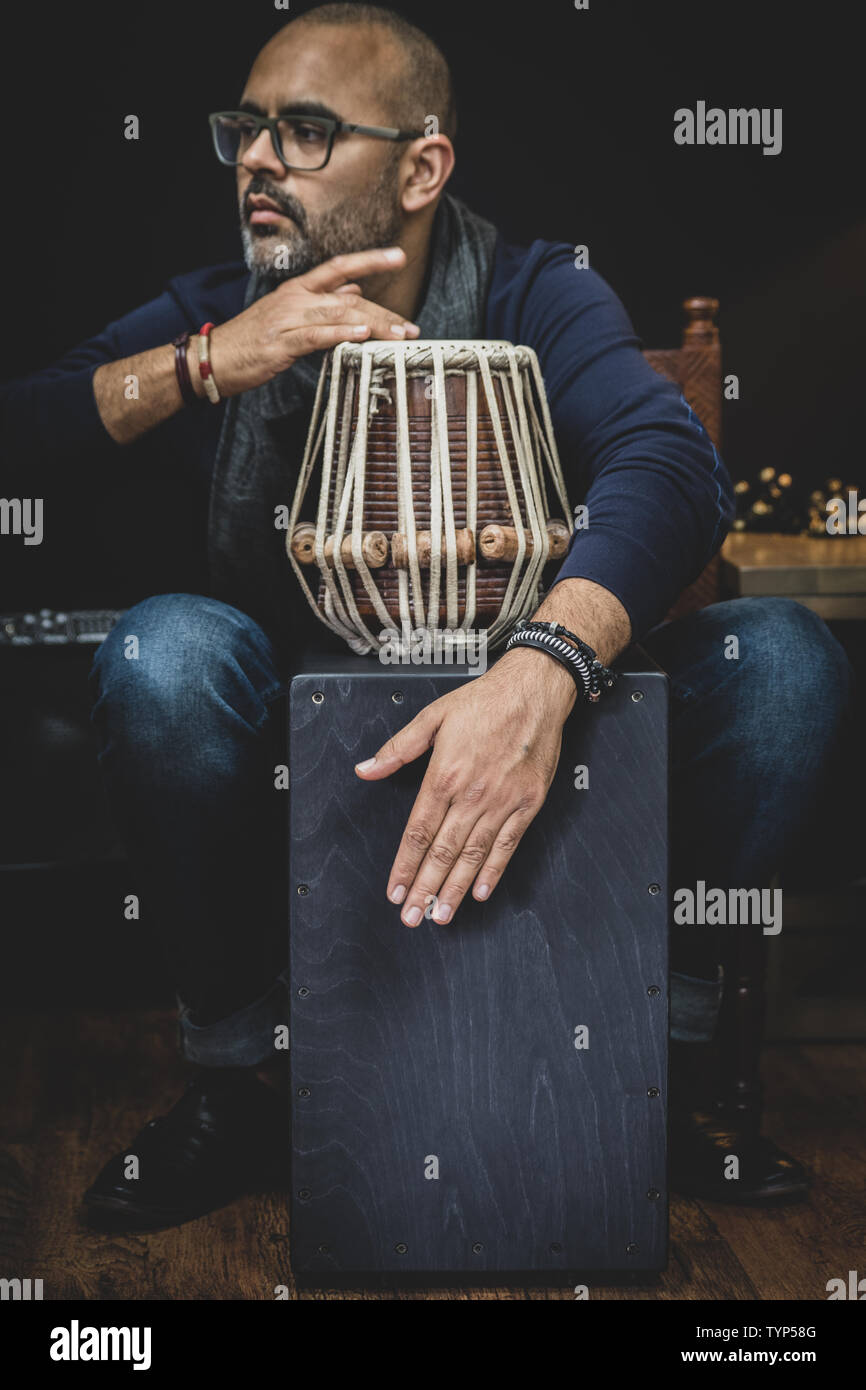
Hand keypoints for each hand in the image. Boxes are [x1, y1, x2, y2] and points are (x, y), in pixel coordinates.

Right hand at [207, 247, 418, 396]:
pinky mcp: (280, 344)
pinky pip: (315, 336)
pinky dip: (340, 336)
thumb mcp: (289, 316)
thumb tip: (352, 292)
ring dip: (372, 325)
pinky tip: (361, 337)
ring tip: (397, 335)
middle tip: (410, 327)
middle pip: (348, 299)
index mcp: (298, 290)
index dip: (370, 260)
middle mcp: (295, 299)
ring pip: (338, 316)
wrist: (214, 358)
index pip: (340, 267)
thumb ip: (321, 303)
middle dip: (383, 313)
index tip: (399, 256)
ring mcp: (287, 320)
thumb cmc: (252, 341)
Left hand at [354, 647, 576, 924]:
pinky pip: (507, 845)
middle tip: (412, 916)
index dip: (405, 865)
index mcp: (445, 775)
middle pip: (443, 851)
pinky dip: (493, 871)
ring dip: (455, 889)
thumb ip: (398, 749)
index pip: (418, 831)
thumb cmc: (485, 701)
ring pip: (473, 855)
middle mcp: (473, 794)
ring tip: (441, 915)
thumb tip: (366, 768)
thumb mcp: (433, 717)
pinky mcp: (528, 804)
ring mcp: (502, 802)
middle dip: (425, 888)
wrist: (535, 690)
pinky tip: (480, 891)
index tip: (394, 890)